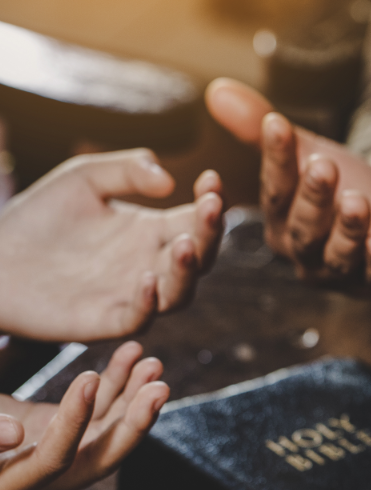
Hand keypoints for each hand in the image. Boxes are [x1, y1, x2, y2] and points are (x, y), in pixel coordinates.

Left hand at [0, 149, 223, 341]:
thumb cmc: (40, 217)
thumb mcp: (84, 177)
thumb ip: (127, 169)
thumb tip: (170, 182)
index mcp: (152, 231)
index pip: (196, 220)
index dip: (211, 201)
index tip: (210, 179)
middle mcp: (151, 264)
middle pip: (200, 256)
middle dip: (210, 233)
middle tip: (210, 207)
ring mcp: (133, 295)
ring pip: (179, 292)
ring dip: (187, 271)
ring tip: (184, 245)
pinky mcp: (108, 320)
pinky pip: (140, 318)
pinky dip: (148, 303)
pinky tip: (146, 279)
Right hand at [0, 341, 167, 489]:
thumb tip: (15, 436)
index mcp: (9, 487)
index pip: (54, 461)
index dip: (73, 423)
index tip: (87, 377)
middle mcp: (42, 481)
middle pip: (100, 459)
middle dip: (134, 422)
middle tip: (159, 385)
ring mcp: (61, 457)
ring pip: (110, 434)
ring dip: (134, 397)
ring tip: (152, 362)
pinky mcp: (70, 435)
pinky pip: (104, 414)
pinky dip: (120, 384)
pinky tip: (134, 354)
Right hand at [205, 78, 370, 296]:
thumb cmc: (343, 192)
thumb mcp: (308, 155)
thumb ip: (264, 130)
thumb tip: (216, 90)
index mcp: (282, 224)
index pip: (275, 192)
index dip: (276, 160)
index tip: (278, 125)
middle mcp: (307, 254)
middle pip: (304, 228)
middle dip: (313, 198)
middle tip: (324, 166)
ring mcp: (344, 272)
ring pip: (340, 255)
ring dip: (348, 230)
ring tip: (357, 202)